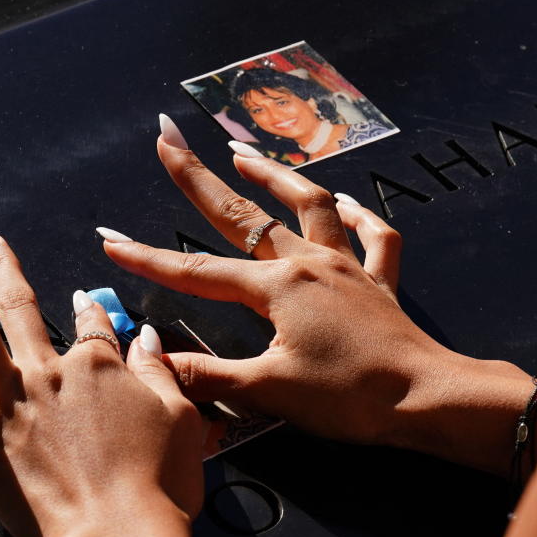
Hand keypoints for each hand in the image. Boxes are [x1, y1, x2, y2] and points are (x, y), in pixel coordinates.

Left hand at [0, 220, 204, 536]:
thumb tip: (144, 338)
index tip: (85, 301)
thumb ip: (158, 373)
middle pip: (20, 306)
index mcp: (99, 366)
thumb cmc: (159, 486)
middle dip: (0, 263)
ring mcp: (10, 403)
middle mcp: (49, 373)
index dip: (90, 309)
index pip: (93, 322)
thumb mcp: (180, 418)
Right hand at [97, 115, 515, 455]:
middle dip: (196, 176)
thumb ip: (207, 376)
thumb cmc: (350, 398)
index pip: (197, 270)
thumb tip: (153, 363)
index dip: (147, 257)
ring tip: (242, 152)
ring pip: (310, 204)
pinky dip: (358, 215)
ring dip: (274, 175)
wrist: (428, 399)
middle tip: (166, 137)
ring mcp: (348, 268)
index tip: (108, 239)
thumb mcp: (268, 392)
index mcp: (277, 287)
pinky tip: (346, 203)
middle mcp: (310, 264)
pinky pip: (375, 237)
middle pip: (242, 213)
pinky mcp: (381, 284)